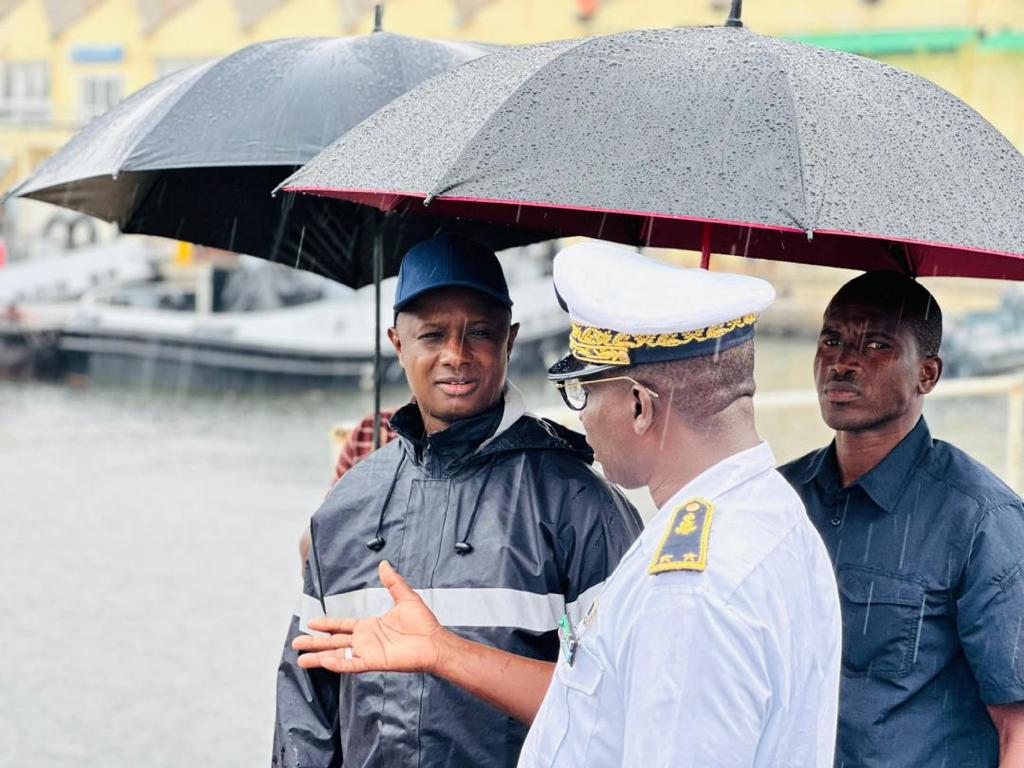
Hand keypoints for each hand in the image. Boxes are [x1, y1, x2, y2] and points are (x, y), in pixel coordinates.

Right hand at [293, 560, 446, 674]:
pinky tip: (322, 661)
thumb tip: (383, 564)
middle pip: (334, 642)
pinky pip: (351, 663)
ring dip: (319, 656)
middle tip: (296, 643)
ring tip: (301, 659)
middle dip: (315, 642)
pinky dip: (337, 663)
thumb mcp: (405, 597)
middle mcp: (366, 640)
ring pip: (338, 655)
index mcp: (370, 626)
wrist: (435, 642)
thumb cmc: (423, 623)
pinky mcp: (374, 662)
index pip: (342, 626)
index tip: (310, 622)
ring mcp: (368, 652)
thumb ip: (392, 581)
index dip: (326, 624)